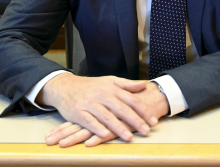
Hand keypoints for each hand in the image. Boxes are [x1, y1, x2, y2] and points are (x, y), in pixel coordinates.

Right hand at [39, 73, 159, 144]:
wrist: (65, 86)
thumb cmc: (90, 86)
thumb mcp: (109, 81)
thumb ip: (127, 84)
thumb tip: (144, 85)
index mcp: (112, 88)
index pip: (132, 100)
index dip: (144, 111)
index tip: (154, 121)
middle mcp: (103, 95)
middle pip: (122, 109)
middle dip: (135, 121)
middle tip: (147, 131)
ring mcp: (90, 104)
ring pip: (107, 116)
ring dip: (118, 127)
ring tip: (129, 137)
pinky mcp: (78, 112)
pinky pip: (89, 121)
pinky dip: (97, 128)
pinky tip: (105, 135)